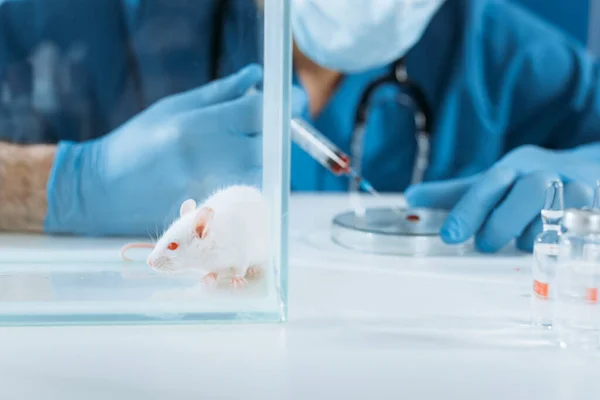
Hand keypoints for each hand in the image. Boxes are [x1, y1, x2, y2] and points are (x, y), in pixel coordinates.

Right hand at [45, 64, 307, 235]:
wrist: (100, 189)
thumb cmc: (137, 142)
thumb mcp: (174, 107)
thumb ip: (220, 93)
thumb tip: (257, 77)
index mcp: (199, 124)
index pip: (261, 114)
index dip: (286, 108)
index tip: (294, 105)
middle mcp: (208, 157)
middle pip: (270, 145)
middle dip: (281, 136)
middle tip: (277, 130)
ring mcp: (210, 190)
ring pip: (262, 173)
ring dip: (268, 161)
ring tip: (251, 154)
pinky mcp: (210, 213)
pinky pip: (245, 196)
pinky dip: (251, 183)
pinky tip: (235, 179)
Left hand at [405, 146, 598, 251]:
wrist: (589, 167)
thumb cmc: (529, 180)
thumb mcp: (492, 182)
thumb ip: (454, 194)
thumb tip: (410, 197)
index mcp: (514, 166)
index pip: (488, 184)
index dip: (468, 210)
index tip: (449, 236)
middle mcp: (545, 173)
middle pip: (526, 194)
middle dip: (503, 223)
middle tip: (486, 243)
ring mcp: (576, 188)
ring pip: (557, 214)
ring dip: (534, 235)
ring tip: (522, 239)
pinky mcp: (596, 205)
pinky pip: (579, 228)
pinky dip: (563, 239)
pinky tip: (554, 240)